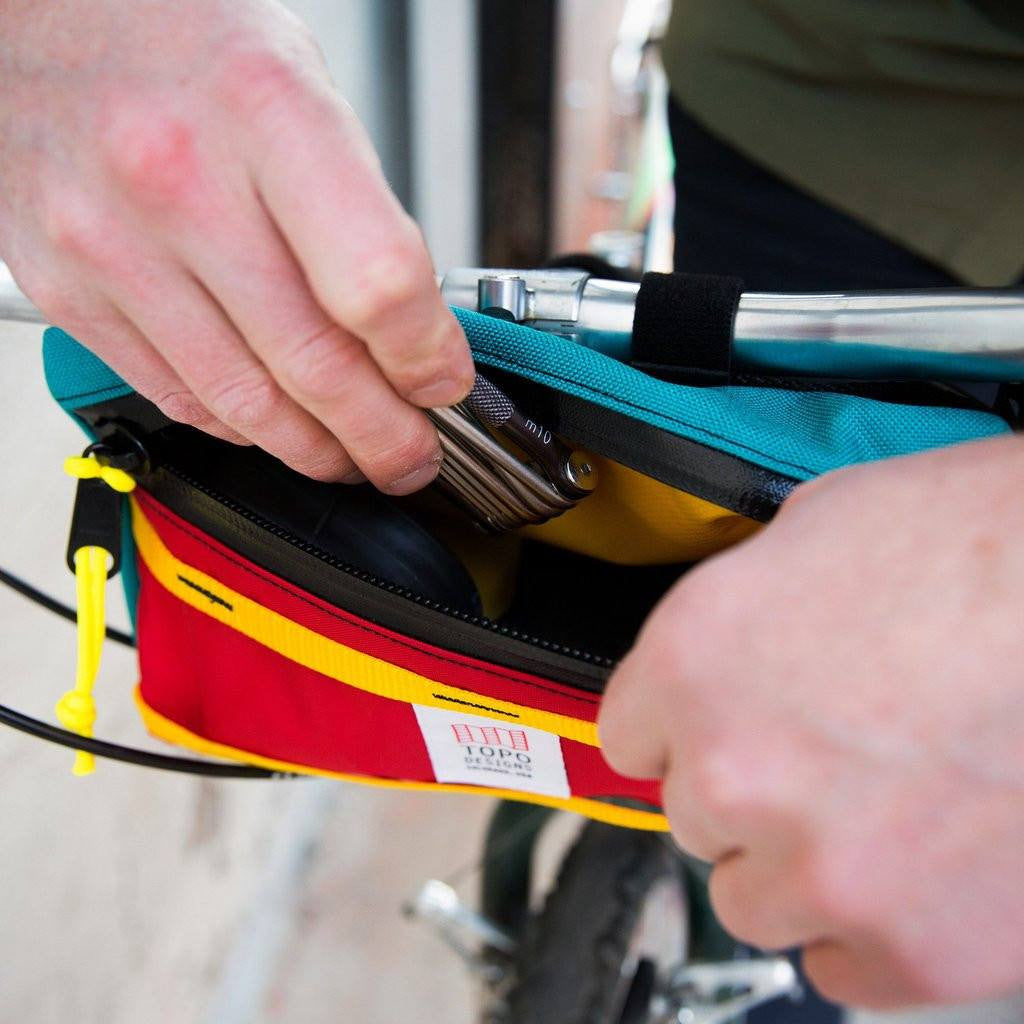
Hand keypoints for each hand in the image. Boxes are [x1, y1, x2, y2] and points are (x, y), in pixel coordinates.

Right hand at [0, 0, 472, 490]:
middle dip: (385, 438)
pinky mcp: (68, 292)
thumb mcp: (301, 85)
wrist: (40, 18)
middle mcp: (175, 178)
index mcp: (263, 110)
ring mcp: (110, 244)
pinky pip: (179, 398)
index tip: (444, 385)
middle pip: (315, 366)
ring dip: (318, 452)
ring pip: (246, 406)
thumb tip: (413, 333)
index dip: (426, 359)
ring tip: (355, 457)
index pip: (376, 284)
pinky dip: (245, 429)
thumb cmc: (182, 43)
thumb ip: (359, 210)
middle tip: (412, 456)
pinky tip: (278, 426)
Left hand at [599, 436, 1023, 1008]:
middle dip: (746, 786)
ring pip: (753, 898)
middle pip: (692, 815)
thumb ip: (745, 605)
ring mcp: (819, 872)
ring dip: (797, 860)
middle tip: (827, 749)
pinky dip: (867, 925)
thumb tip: (733, 643)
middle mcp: (733, 775)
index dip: (677, 725)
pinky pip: (839, 963)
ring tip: (877, 806)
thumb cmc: (986, 547)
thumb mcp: (821, 527)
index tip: (714, 724)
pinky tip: (917, 864)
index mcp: (693, 663)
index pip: (626, 735)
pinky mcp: (910, 949)